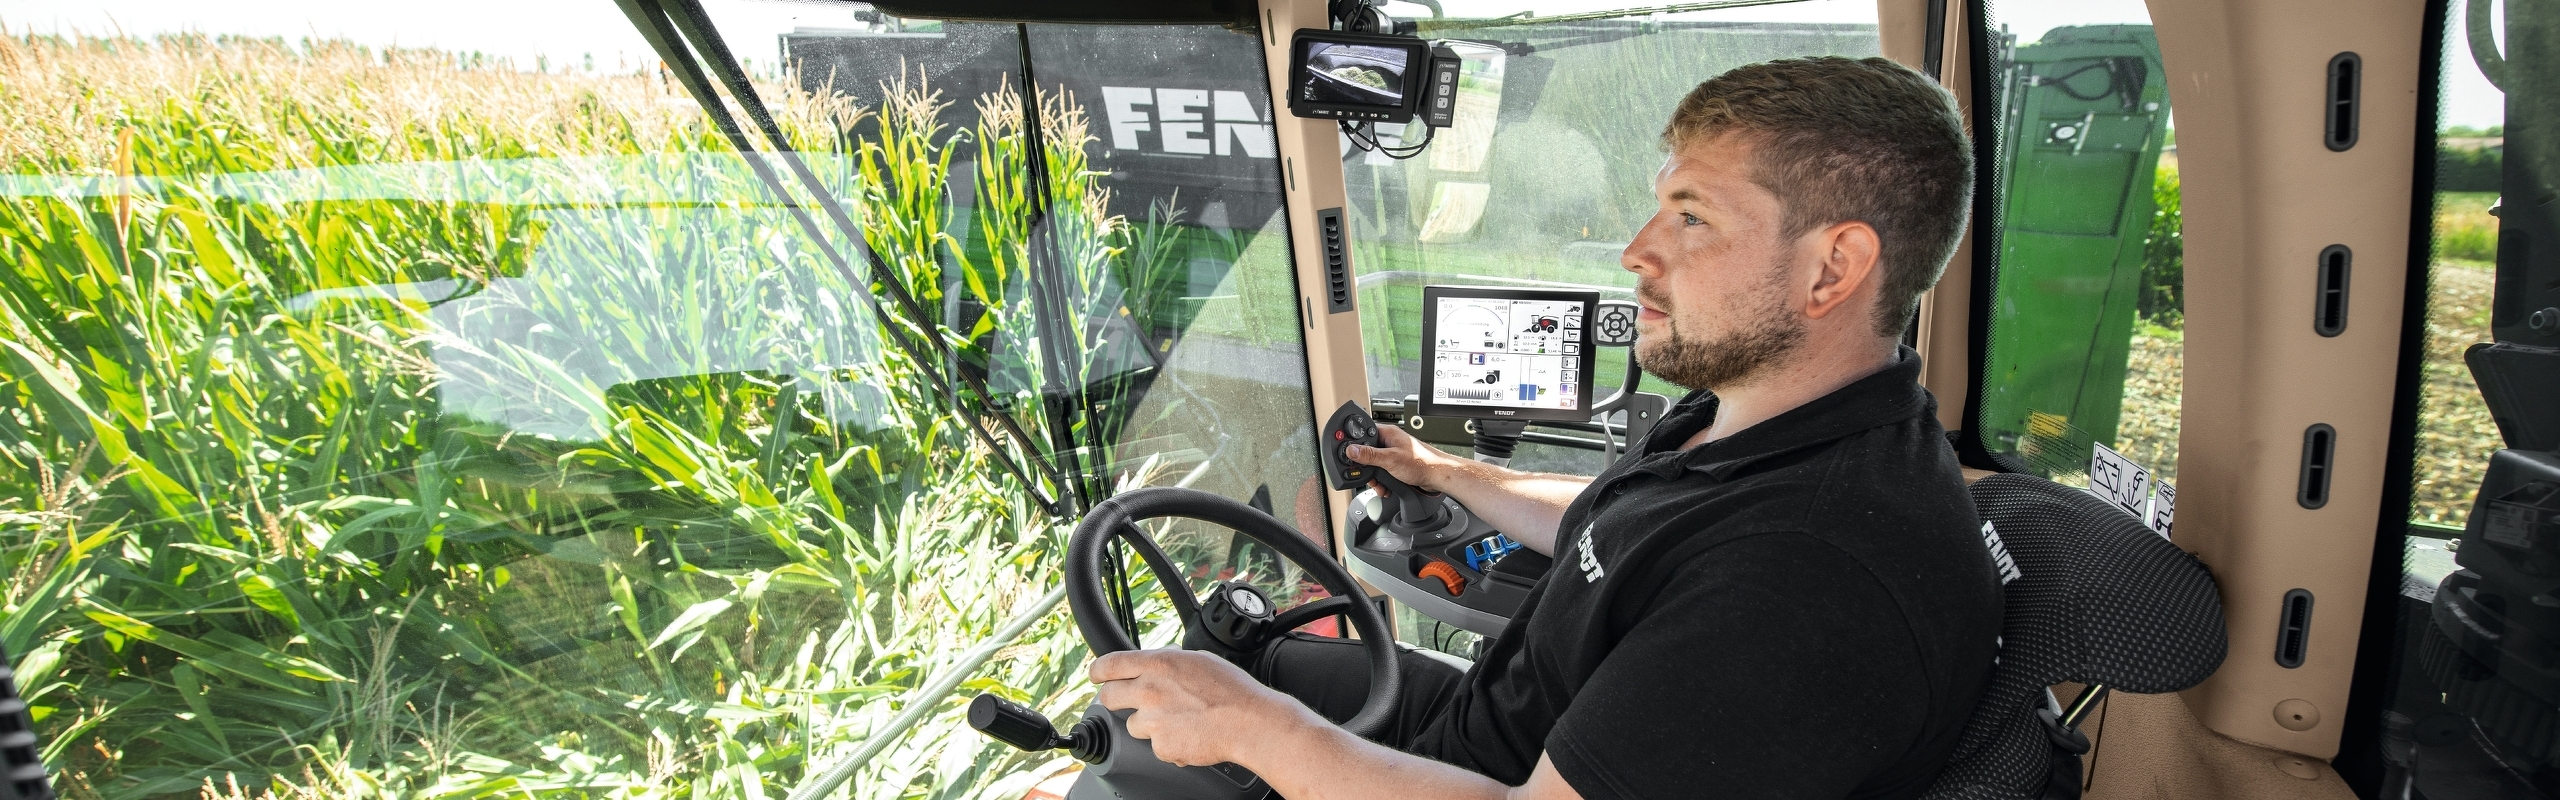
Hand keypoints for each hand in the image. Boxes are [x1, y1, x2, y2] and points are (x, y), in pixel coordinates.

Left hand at [1090, 649, 1307, 767]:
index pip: (1110, 664)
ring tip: (1179, 720)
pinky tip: (1190, 735)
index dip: (1098, 671)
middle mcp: (1149, 691)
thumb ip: (1170, 661)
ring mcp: (1153, 721)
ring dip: (1149, 724)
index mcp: (1158, 665)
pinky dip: (1170, 743)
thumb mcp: (1199, 660)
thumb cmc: (1232, 690)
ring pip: (1134, 725)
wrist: (1249, 722)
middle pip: (1109, 697)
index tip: (1097, 675)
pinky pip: (1157, 746)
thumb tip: (1160, 662)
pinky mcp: (1161, 746)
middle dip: (1115, 699)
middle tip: (1128, 702)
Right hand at [1344, 424, 1463, 493]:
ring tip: (1380, 484)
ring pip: (1374, 465)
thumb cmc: (1421, 462)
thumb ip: (1369, 455)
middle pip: (1366, 452)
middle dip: (1366, 467)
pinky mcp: (1397, 465)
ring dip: (1375, 477)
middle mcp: (1389, 442)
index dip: (1354, 444)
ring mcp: (1393, 454)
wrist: (1437, 476)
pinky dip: (1382, 481)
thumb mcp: (1390, 459)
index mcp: (1387, 433)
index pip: (1363, 434)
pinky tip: (1386, 487)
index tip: (1348, 455)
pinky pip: (1382, 472)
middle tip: (1368, 475)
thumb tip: (1351, 451)